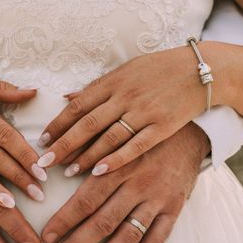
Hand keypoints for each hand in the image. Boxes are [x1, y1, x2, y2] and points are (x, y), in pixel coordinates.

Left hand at [37, 47, 205, 175]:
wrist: (200, 70)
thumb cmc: (159, 70)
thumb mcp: (126, 70)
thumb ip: (97, 87)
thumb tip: (67, 97)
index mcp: (114, 81)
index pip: (78, 105)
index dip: (58, 124)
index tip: (41, 141)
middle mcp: (125, 96)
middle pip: (88, 124)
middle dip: (64, 145)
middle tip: (44, 163)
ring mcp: (144, 112)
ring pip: (108, 138)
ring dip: (85, 156)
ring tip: (67, 172)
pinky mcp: (162, 126)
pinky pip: (135, 146)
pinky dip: (116, 159)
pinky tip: (99, 171)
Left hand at [40, 122, 209, 242]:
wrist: (187, 131)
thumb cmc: (140, 133)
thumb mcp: (114, 136)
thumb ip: (88, 150)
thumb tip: (58, 163)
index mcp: (116, 164)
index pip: (86, 198)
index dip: (64, 219)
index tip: (47, 237)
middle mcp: (136, 182)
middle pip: (103, 220)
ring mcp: (156, 197)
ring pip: (128, 234)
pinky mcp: (174, 207)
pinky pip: (158, 238)